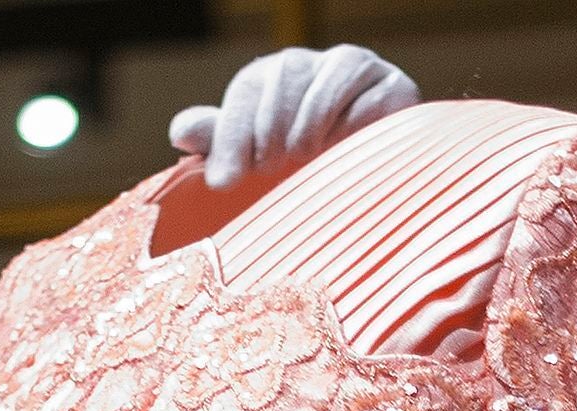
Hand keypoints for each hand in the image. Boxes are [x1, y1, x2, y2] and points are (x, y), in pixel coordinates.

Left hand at [167, 44, 418, 189]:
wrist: (379, 173)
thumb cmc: (310, 167)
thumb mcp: (259, 156)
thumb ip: (223, 142)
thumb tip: (180, 134)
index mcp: (276, 75)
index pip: (248, 90)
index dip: (234, 134)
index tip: (225, 181)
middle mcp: (314, 63)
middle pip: (286, 74)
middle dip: (272, 127)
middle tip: (273, 167)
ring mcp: (358, 69)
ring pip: (329, 79)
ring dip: (312, 125)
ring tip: (308, 158)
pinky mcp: (396, 87)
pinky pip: (371, 98)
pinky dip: (355, 127)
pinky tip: (346, 152)